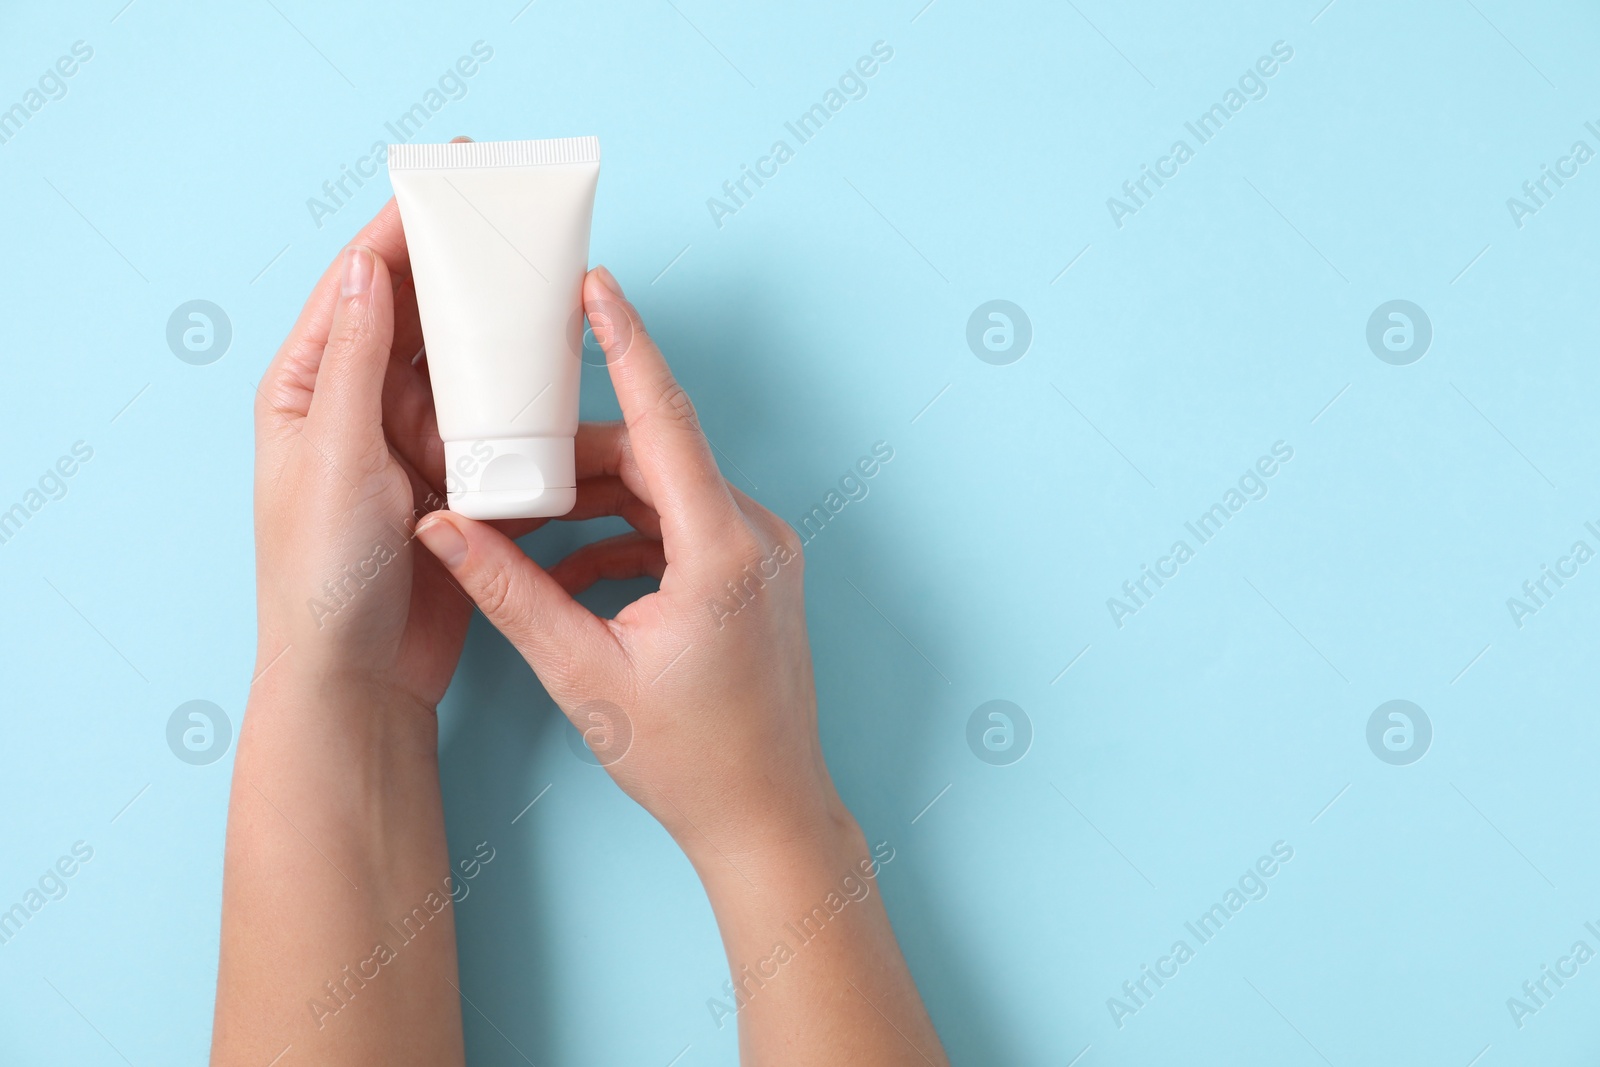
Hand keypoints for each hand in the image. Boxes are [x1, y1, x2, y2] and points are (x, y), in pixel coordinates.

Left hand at [251, 206, 655, 709]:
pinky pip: (494, 428)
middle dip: (462, 273)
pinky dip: (521, 407)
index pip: (358, 288)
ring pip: (463, 372)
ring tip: (545, 297)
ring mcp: (408, 448)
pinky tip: (555, 384)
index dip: (400, 229)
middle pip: (416, 320)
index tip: (446, 175)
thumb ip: (354, 362)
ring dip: (498, 341)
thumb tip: (366, 267)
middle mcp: (357, 410)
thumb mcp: (336, 456)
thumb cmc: (322, 576)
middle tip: (514, 225)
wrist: (358, 679)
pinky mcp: (453, 488)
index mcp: (308, 391)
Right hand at [413, 266, 853, 873]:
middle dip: (576, 455)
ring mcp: (763, 553)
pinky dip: (627, 534)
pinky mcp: (756, 572)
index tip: (596, 286)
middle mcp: (754, 537)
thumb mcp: (582, 675)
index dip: (626, 347)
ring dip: (598, 499)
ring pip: (667, 490)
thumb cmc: (688, 760)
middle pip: (656, 456)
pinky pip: (684, 525)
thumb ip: (508, 592)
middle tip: (504, 456)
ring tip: (525, 525)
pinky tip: (574, 570)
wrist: (767, 816)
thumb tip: (442, 529)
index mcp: (720, 552)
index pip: (666, 421)